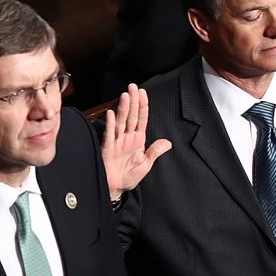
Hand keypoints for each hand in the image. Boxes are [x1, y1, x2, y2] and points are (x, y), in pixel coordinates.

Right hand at [101, 83, 171, 198]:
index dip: (142, 106)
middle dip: (132, 101)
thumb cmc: (129, 176)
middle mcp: (126, 138)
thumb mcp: (146, 164)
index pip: (141, 119)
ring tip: (125, 96)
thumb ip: (155, 152)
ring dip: (123, 109)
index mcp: (137, 140)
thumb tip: (168, 142)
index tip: (143, 92)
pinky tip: (111, 114)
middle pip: (130, 116)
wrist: (116, 188)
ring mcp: (116, 141)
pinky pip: (109, 134)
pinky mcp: (108, 148)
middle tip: (133, 86)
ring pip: (121, 122)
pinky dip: (110, 124)